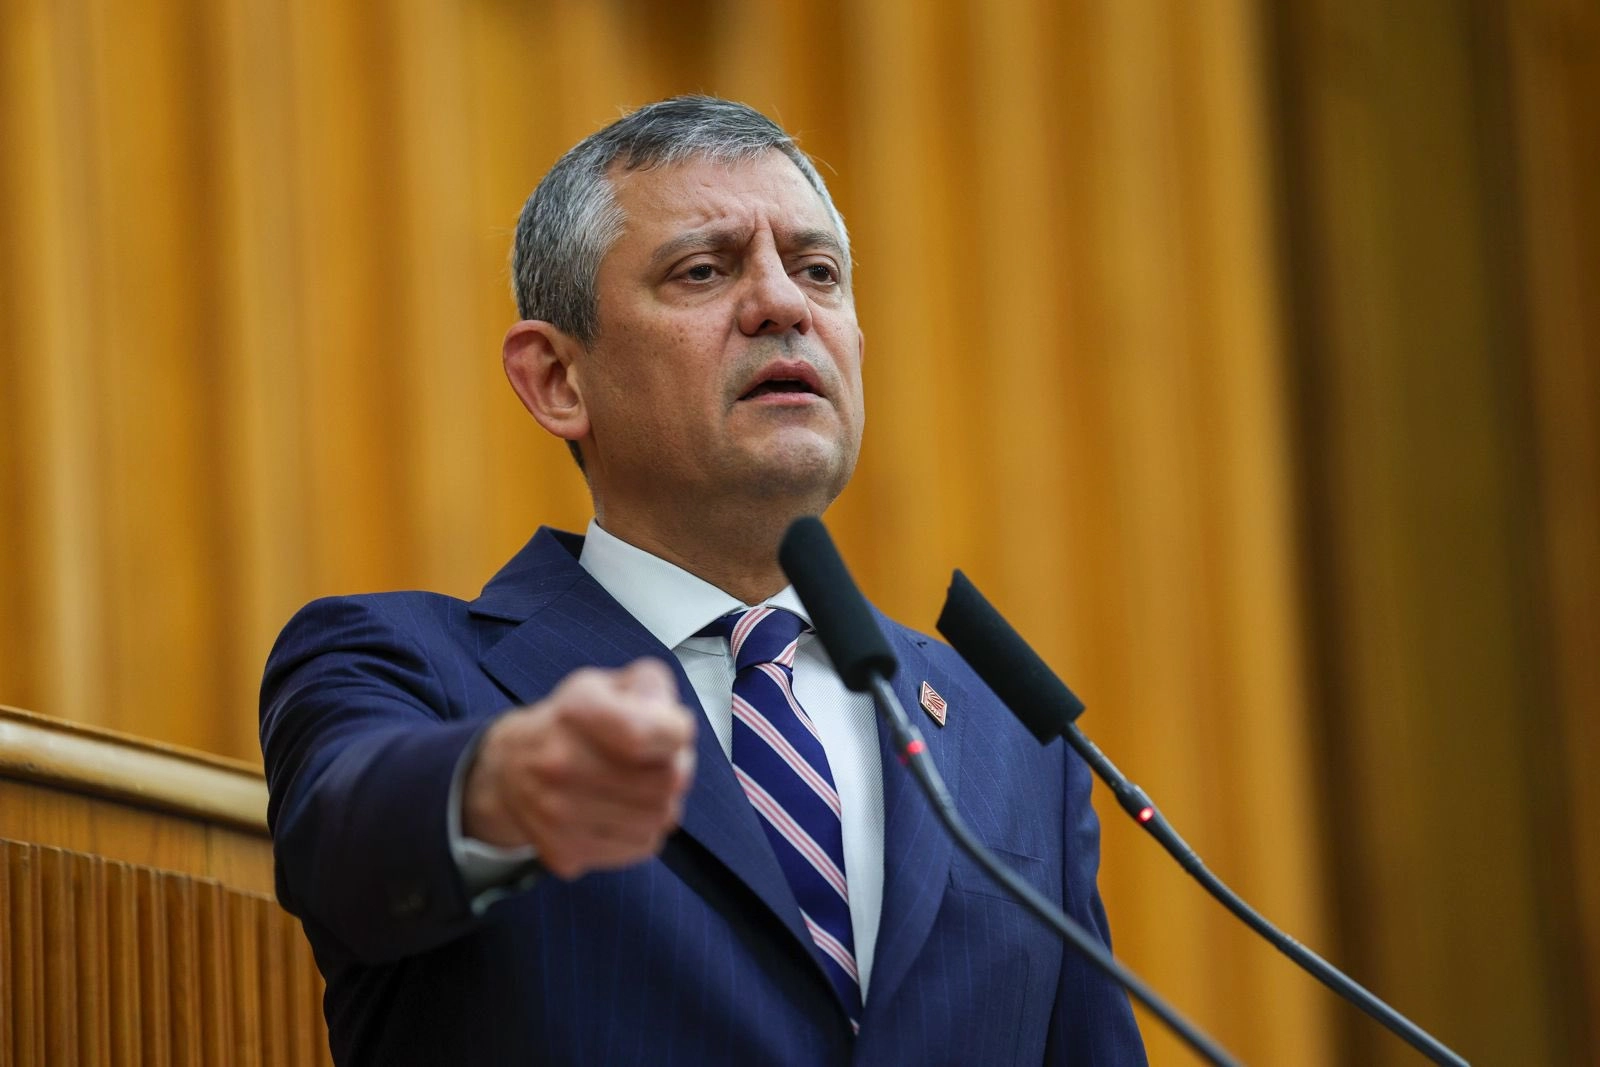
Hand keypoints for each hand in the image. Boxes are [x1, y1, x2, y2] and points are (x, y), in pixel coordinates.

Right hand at [462, 658, 695, 878]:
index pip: (644, 732)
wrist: (509, 768)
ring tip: (642, 787)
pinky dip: (644, 830)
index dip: (674, 732)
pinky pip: (640, 847)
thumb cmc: (572, 723)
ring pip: (659, 818)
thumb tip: (675, 726)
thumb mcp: (606, 683)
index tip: (672, 731)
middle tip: (661, 762)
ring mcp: (559, 812)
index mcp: (577, 711)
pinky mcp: (565, 850)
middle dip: (676, 769)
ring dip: (663, 802)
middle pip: (665, 781)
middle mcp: (560, 762)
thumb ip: (650, 686)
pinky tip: (623, 811)